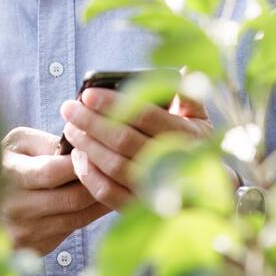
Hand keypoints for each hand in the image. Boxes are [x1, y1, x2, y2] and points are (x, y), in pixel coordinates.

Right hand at [0, 126, 110, 255]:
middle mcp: (15, 207)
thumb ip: (48, 142)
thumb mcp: (19, 142)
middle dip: (98, 183)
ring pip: (77, 218)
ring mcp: (24, 232)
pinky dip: (87, 218)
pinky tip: (96, 203)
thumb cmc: (7, 162)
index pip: (54, 172)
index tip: (96, 152)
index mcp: (10, 175)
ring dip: (100, 203)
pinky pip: (70, 232)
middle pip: (72, 198)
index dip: (81, 162)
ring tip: (114, 186)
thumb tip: (81, 148)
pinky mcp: (33, 247)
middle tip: (115, 171)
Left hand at [60, 87, 213, 209]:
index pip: (143, 114)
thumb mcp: (199, 117)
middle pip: (122, 139)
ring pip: (112, 166)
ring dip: (87, 146)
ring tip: (71, 129)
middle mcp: (171, 163)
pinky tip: (78, 157)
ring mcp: (155, 188)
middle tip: (69, 108)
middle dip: (90, 122)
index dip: (113, 103)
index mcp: (185, 135)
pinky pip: (107, 193)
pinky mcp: (140, 207)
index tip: (88, 93)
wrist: (206, 193)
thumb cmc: (196, 146)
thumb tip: (183, 69)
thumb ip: (188, 93)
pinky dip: (88, 174)